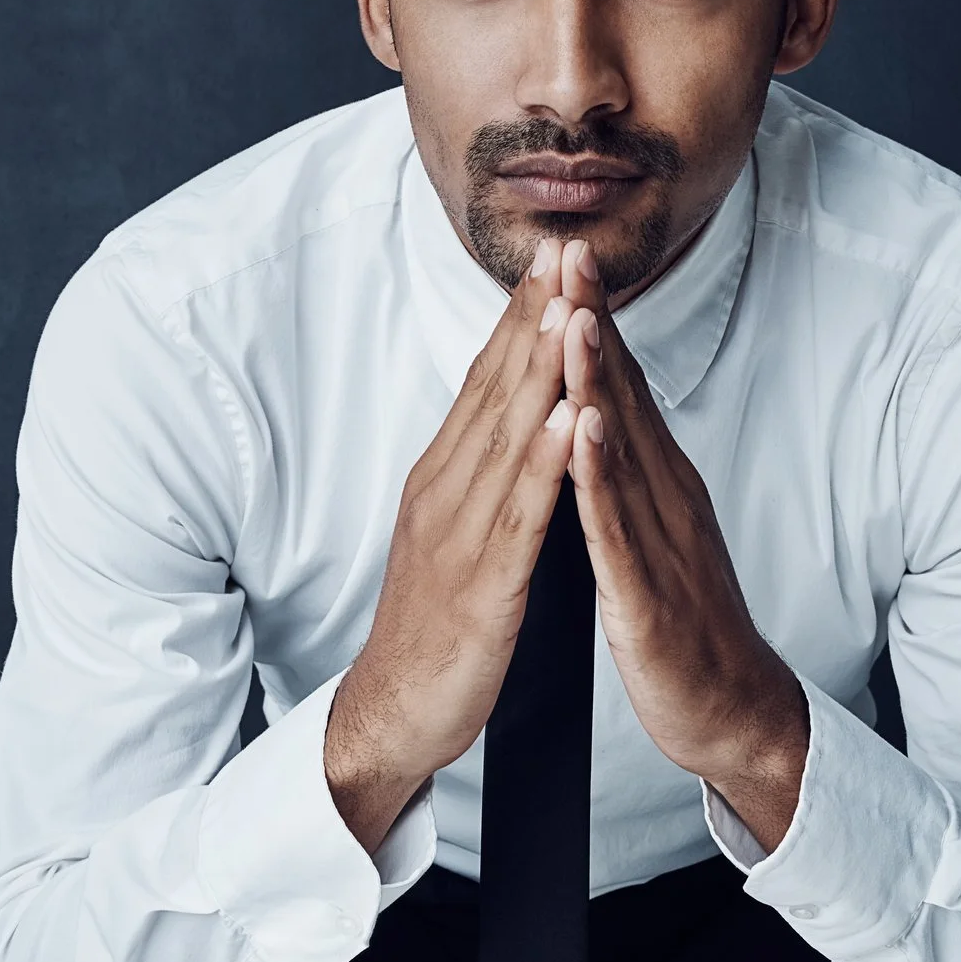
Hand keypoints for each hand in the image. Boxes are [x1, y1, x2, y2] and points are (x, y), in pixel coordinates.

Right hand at [326, 237, 580, 852]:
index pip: (487, 381)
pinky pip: (518, 516)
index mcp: (445, 477)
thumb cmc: (432, 627)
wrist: (392, 711)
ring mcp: (460, 534)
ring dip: (540, 370)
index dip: (521, 316)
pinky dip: (543, 464)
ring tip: (569, 309)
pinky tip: (565, 421)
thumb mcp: (455, 533)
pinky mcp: (481, 583)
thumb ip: (480, 476)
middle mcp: (446, 491)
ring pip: (507, 438)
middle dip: (532, 317)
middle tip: (564, 250)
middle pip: (495, 389)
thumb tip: (509, 420)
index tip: (553, 257)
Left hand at [556, 240, 810, 849]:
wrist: (729, 710)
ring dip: (598, 379)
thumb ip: (630, 471)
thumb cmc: (683, 622)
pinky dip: (601, 477)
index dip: (590, 318)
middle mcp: (663, 496)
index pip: (617, 385)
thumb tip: (608, 411)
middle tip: (570, 249)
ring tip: (574, 315)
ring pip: (621, 447)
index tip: (564, 254)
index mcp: (656, 482)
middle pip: (622, 395)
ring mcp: (658, 542)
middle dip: (593, 320)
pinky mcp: (646, 594)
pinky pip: (617, 529)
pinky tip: (584, 434)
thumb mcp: (651, 530)